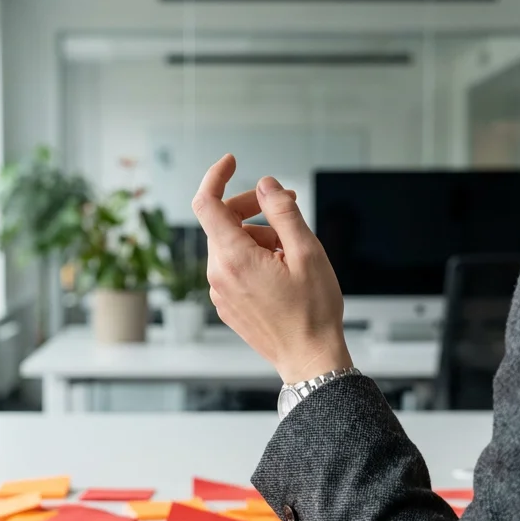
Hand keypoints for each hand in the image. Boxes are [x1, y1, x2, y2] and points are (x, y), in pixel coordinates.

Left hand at [193, 154, 352, 384]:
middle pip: (222, 222)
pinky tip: (283, 269)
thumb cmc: (313, 312)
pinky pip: (234, 266)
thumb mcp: (308, 252)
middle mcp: (218, 275)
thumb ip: (283, 211)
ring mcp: (220, 291)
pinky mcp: (227, 303)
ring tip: (293, 251)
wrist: (310, 359)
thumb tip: (266, 185)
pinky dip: (254, 257)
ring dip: (259, 236)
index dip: (216, 176)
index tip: (232, 161)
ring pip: (231, 244)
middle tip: (287, 205)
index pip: (206, 203)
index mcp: (234, 259)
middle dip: (252, 207)